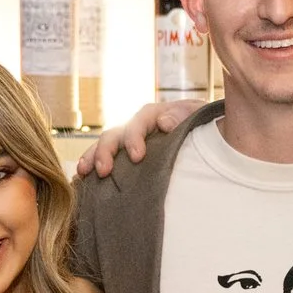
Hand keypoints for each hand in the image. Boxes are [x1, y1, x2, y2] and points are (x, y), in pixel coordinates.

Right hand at [74, 100, 203, 178]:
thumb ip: (184, 115)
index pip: (140, 120)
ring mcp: (130, 141)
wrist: (209, 139)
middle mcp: (138, 126)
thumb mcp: (199, 116)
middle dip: (107, 151)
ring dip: (93, 157)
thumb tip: (163, 122)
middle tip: (104, 171)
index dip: (135, 137)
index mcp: (156, 114)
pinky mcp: (127, 157)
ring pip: (106, 145)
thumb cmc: (205, 127)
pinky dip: (92, 165)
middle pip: (116, 133)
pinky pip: (105, 159)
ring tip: (84, 172)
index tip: (137, 156)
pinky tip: (82, 178)